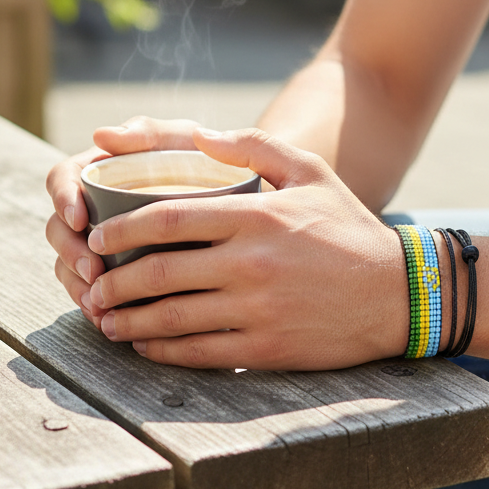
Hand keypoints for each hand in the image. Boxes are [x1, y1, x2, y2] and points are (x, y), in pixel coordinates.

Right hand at [45, 117, 205, 328]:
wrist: (239, 197)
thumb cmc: (206, 160)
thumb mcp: (182, 140)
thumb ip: (150, 132)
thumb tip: (101, 135)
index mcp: (101, 169)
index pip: (63, 178)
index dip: (63, 198)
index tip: (80, 218)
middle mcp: (94, 204)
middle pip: (59, 227)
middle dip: (69, 252)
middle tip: (94, 272)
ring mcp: (103, 239)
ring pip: (69, 263)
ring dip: (76, 285)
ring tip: (97, 304)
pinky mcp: (116, 269)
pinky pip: (91, 289)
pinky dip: (94, 304)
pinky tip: (108, 318)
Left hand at [84, 127, 408, 370]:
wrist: (396, 293)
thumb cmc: (347, 226)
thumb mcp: (310, 172)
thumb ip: (254, 146)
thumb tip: (199, 136)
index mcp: (256, 215)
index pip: (167, 219)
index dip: (120, 228)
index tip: (98, 235)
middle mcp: (251, 263)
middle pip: (158, 272)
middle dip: (113, 280)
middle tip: (92, 283)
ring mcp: (257, 310)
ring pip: (171, 318)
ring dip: (127, 321)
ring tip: (105, 318)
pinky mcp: (265, 349)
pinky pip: (198, 353)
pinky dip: (161, 350)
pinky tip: (144, 345)